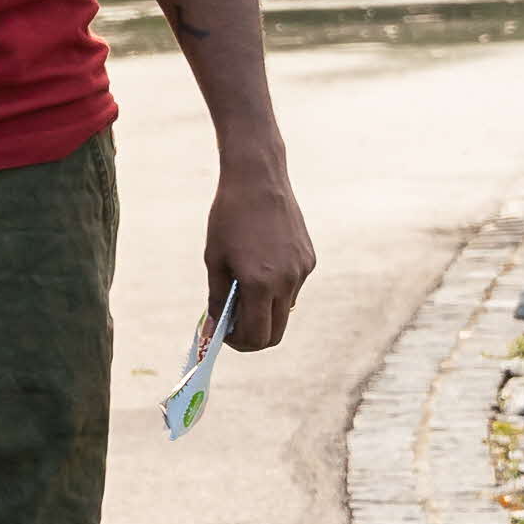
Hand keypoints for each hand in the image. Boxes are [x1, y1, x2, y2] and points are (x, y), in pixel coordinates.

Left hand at [204, 160, 318, 357]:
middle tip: (234, 326)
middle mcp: (287, 281)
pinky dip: (276, 289)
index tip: (225, 335)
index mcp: (260, 283)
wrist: (258, 179)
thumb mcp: (215, 260)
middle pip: (276, 332)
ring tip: (244, 287)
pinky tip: (261, 264)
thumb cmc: (229, 218)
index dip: (240, 343)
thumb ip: (217, 300)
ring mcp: (302, 270)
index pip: (257, 336)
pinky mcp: (309, 259)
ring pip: (285, 309)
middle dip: (254, 336)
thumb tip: (213, 332)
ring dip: (265, 309)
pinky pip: (293, 287)